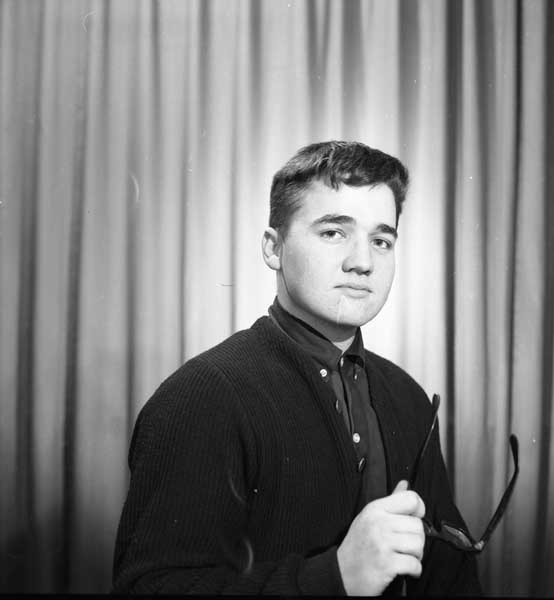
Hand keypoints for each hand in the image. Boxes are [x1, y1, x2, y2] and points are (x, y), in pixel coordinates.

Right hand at [336, 480, 425, 595]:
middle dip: (417, 538)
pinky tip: (404, 568)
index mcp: (376, 509)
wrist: (342, 572)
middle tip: (407, 544)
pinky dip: (414, 570)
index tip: (415, 518)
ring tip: (405, 556)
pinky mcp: (387, 564)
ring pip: (419, 545)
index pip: (410, 499)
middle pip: (418, 525)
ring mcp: (382, 543)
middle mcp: (379, 523)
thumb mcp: (370, 517)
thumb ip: (391, 501)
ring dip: (417, 555)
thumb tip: (404, 485)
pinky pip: (415, 564)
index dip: (419, 509)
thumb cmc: (357, 544)